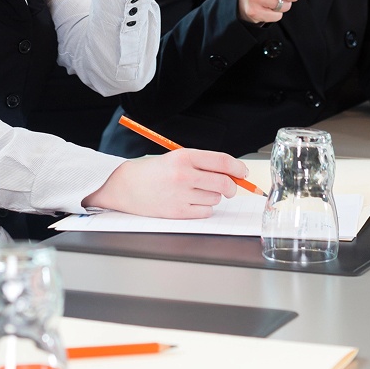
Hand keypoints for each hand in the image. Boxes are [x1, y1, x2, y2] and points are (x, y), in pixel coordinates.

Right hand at [83, 148, 248, 217]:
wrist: (126, 186)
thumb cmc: (152, 171)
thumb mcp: (176, 158)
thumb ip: (202, 164)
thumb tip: (231, 173)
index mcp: (183, 156)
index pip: (221, 160)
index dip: (237, 167)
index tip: (243, 172)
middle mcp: (184, 175)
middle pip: (224, 183)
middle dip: (231, 187)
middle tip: (229, 188)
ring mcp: (181, 195)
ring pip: (215, 198)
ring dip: (212, 196)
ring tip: (194, 192)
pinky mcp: (178, 212)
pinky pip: (205, 212)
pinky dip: (203, 209)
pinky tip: (189, 202)